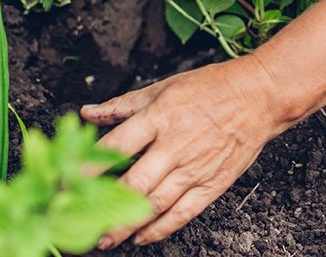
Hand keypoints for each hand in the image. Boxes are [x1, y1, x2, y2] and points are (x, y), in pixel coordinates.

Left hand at [79, 56, 290, 247]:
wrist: (260, 96)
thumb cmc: (212, 87)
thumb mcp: (164, 87)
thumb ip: (124, 104)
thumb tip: (87, 112)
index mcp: (161, 116)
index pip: (117, 145)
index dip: (89, 166)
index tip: (66, 181)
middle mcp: (176, 144)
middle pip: (133, 183)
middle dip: (103, 207)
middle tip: (79, 221)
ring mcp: (195, 167)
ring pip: (155, 204)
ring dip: (127, 225)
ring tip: (106, 239)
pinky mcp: (213, 183)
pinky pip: (183, 213)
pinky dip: (161, 228)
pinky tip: (142, 237)